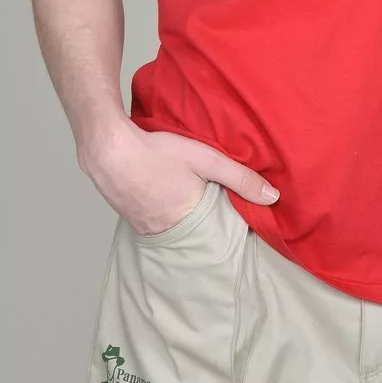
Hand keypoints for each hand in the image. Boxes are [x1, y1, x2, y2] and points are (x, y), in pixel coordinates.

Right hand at [77, 117, 279, 235]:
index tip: (231, 217)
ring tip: (183, 197)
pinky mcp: (129, 219)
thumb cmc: (157, 152)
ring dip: (178, 216)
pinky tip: (160, 193)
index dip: (224, 223)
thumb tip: (273, 197)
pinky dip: (159, 211)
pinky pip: (151, 221)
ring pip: (171, 226)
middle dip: (201, 221)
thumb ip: (239, 177)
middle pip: (192, 230)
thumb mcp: (206, 159)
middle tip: (207, 203)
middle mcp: (165, 231)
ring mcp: (144, 228)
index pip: (216, 232)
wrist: (108, 150)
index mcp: (189, 221)